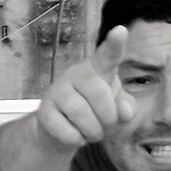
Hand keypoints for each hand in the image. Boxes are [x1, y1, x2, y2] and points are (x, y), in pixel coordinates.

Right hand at [32, 25, 135, 149]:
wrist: (61, 131)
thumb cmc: (93, 111)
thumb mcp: (115, 107)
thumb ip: (126, 107)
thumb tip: (125, 111)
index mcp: (97, 69)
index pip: (107, 55)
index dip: (115, 44)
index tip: (121, 31)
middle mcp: (76, 74)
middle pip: (98, 92)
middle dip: (108, 116)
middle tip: (106, 126)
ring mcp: (57, 91)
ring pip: (80, 112)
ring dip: (93, 131)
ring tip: (92, 134)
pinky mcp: (44, 110)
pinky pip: (64, 129)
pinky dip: (76, 139)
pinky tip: (76, 136)